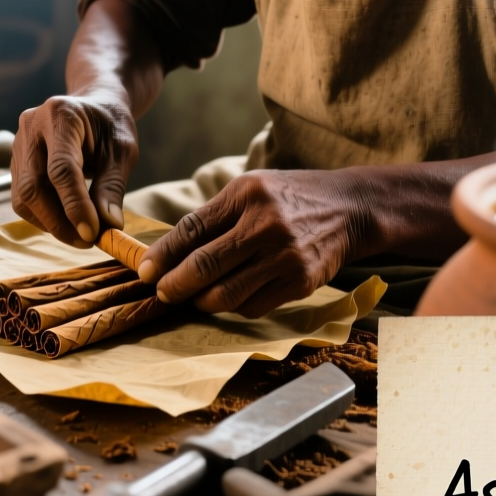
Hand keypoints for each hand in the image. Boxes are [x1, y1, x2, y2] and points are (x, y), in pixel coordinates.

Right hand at [12, 92, 139, 248]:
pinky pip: (22, 198)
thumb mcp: (122, 150)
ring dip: (50, 223)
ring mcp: (18, 144)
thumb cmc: (110, 125)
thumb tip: (108, 226)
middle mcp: (31, 127)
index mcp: (61, 115)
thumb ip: (112, 186)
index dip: (74, 205)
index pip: (61, 168)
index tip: (92, 233)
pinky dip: (43, 216)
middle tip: (86, 241)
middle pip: (33, 185)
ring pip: (23, 196)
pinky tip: (66, 222)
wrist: (93, 105)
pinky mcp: (15, 162)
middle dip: (58, 221)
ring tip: (80, 235)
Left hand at [137, 168, 374, 317]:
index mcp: (246, 195)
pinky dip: (235, 307)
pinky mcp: (301, 282)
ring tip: (195, 299)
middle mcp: (265, 224)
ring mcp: (285, 256)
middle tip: (163, 294)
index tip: (144, 272)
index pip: (192, 228)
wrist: (351, 209)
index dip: (162, 255)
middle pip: (204, 265)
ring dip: (202, 302)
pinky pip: (253, 307)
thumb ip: (217, 216)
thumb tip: (171, 252)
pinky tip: (232, 297)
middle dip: (175, 286)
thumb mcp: (252, 189)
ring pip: (226, 294)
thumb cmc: (290, 198)